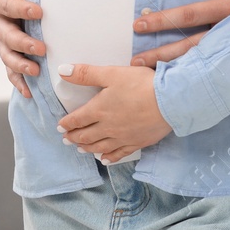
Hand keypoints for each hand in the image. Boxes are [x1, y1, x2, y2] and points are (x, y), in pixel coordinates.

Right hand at [0, 0, 44, 97]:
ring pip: (6, 55)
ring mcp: (4, 39)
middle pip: (5, 35)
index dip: (21, 9)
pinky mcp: (12, 51)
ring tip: (36, 71)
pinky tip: (29, 92)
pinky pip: (11, 70)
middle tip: (41, 48)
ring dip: (20, 65)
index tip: (40, 11)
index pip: (7, 5)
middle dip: (21, 43)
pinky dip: (18, 82)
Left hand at [57, 64, 171, 162]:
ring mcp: (122, 137)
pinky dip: (110, 157)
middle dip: (74, 137)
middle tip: (66, 139)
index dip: (67, 123)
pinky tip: (105, 159)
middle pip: (86, 135)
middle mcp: (108, 127)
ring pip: (100, 146)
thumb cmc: (140, 85)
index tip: (60, 126)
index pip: (77, 119)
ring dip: (87, 148)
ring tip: (80, 149)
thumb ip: (86, 73)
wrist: (169, 101)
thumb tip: (62, 71)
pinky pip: (119, 153)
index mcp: (99, 110)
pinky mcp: (137, 142)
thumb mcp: (112, 73)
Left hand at [129, 0, 229, 66]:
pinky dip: (194, 74)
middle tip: (134, 63)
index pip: (192, 14)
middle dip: (161, 54)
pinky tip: (177, 81)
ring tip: (148, 75)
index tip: (141, 23)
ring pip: (201, 61)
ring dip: (173, 68)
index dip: (165, 19)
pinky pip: (214, 68)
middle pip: (191, 46)